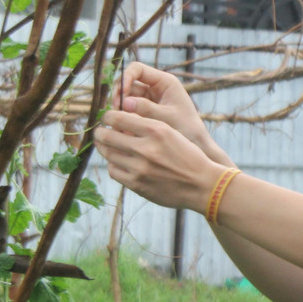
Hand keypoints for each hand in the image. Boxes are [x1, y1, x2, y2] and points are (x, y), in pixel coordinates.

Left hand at [97, 107, 226, 211]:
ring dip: (104, 149)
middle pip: (107, 136)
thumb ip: (147, 126)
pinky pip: (114, 171)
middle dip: (100, 133)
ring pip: (108, 154)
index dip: (107, 117)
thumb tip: (120, 121)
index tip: (107, 118)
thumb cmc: (188, 156)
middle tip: (100, 132)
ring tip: (106, 146)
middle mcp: (145, 148)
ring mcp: (139, 168)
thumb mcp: (171, 132)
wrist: (202, 184)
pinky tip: (118, 163)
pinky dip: (113, 165)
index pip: (117, 118)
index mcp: (155, 130)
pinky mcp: (137, 184)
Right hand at [115, 63, 229, 164]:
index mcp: (164, 82)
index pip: (137, 69)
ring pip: (125, 99)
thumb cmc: (188, 130)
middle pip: (127, 84)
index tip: (120, 95)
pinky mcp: (143, 114)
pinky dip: (123, 120)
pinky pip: (128, 112)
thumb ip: (146, 109)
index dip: (125, 78)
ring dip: (118, 110)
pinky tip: (122, 132)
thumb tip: (123, 103)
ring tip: (117, 125)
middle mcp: (154, 88)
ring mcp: (148, 101)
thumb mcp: (167, 118)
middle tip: (114, 113)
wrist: (196, 148)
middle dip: (118, 96)